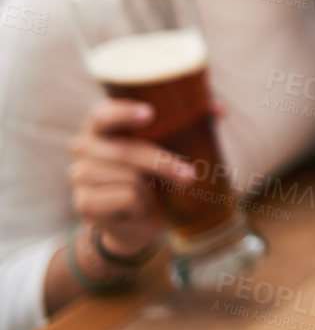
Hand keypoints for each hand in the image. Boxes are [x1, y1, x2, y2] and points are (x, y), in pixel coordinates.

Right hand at [68, 98, 191, 258]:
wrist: (137, 220)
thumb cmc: (154, 173)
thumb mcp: (170, 145)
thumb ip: (191, 122)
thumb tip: (220, 109)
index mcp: (101, 126)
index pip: (102, 113)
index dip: (124, 112)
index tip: (150, 113)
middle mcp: (84, 147)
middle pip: (124, 151)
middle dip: (161, 163)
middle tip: (189, 174)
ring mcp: (80, 176)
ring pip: (128, 176)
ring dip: (153, 186)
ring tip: (159, 192)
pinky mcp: (85, 203)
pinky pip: (124, 197)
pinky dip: (141, 202)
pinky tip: (140, 205)